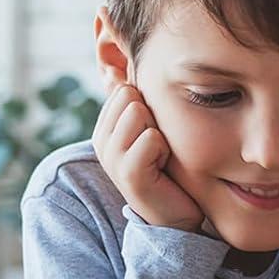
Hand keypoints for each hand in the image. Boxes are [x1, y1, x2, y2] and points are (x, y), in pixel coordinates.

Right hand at [91, 80, 202, 231]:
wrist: (176, 212)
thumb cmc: (167, 167)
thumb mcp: (150, 129)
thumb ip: (136, 102)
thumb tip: (115, 66)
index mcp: (105, 128)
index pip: (124, 88)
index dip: (149, 105)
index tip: (154, 131)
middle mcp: (102, 141)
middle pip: (130, 96)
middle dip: (154, 115)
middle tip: (160, 145)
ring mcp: (112, 158)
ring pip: (138, 112)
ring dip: (160, 131)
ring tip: (161, 155)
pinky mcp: (128, 173)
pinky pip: (151, 138)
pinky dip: (164, 148)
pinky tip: (163, 166)